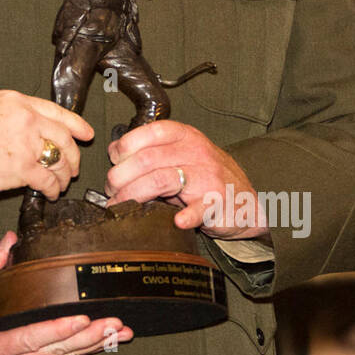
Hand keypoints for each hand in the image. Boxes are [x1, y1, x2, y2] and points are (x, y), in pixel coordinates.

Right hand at [0, 90, 93, 198]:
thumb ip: (6, 116)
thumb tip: (17, 130)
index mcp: (16, 102)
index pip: (55, 111)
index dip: (75, 124)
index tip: (85, 133)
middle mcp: (26, 119)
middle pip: (64, 137)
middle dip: (73, 155)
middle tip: (74, 166)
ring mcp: (27, 144)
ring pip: (59, 160)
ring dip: (63, 175)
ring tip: (60, 184)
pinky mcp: (22, 168)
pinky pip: (48, 180)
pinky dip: (52, 189)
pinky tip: (49, 193)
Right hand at [0, 232, 130, 354]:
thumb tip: (8, 241)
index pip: (31, 338)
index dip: (59, 330)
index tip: (83, 319)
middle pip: (56, 353)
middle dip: (89, 338)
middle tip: (115, 323)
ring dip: (92, 346)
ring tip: (118, 332)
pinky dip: (79, 350)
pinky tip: (99, 341)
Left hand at [105, 120, 268, 239]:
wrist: (243, 201)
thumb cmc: (205, 177)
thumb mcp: (181, 154)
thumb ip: (152, 151)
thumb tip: (114, 152)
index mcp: (184, 136)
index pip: (148, 133)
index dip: (124, 148)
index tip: (114, 164)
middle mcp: (196, 151)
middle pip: (147, 159)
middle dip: (120, 177)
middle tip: (111, 192)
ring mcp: (208, 176)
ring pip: (161, 180)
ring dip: (134, 194)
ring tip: (121, 206)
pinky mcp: (217, 202)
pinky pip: (199, 208)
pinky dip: (187, 215)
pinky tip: (177, 221)